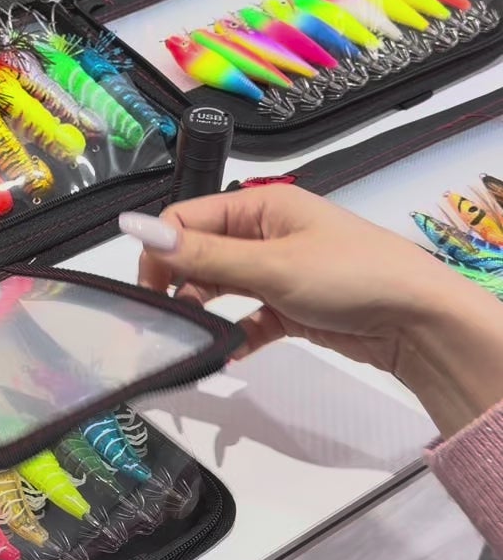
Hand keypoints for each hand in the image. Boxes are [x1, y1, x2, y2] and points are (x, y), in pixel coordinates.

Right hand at [120, 185, 502, 438]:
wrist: (418, 321)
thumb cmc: (356, 276)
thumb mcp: (272, 265)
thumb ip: (203, 255)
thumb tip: (140, 229)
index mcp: (262, 206)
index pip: (188, 219)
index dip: (161, 251)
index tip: (148, 291)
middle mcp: (268, 234)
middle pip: (200, 254)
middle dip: (179, 285)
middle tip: (166, 321)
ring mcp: (280, 272)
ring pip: (222, 289)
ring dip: (205, 312)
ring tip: (195, 338)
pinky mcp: (293, 308)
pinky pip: (248, 319)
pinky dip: (235, 335)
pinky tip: (227, 353)